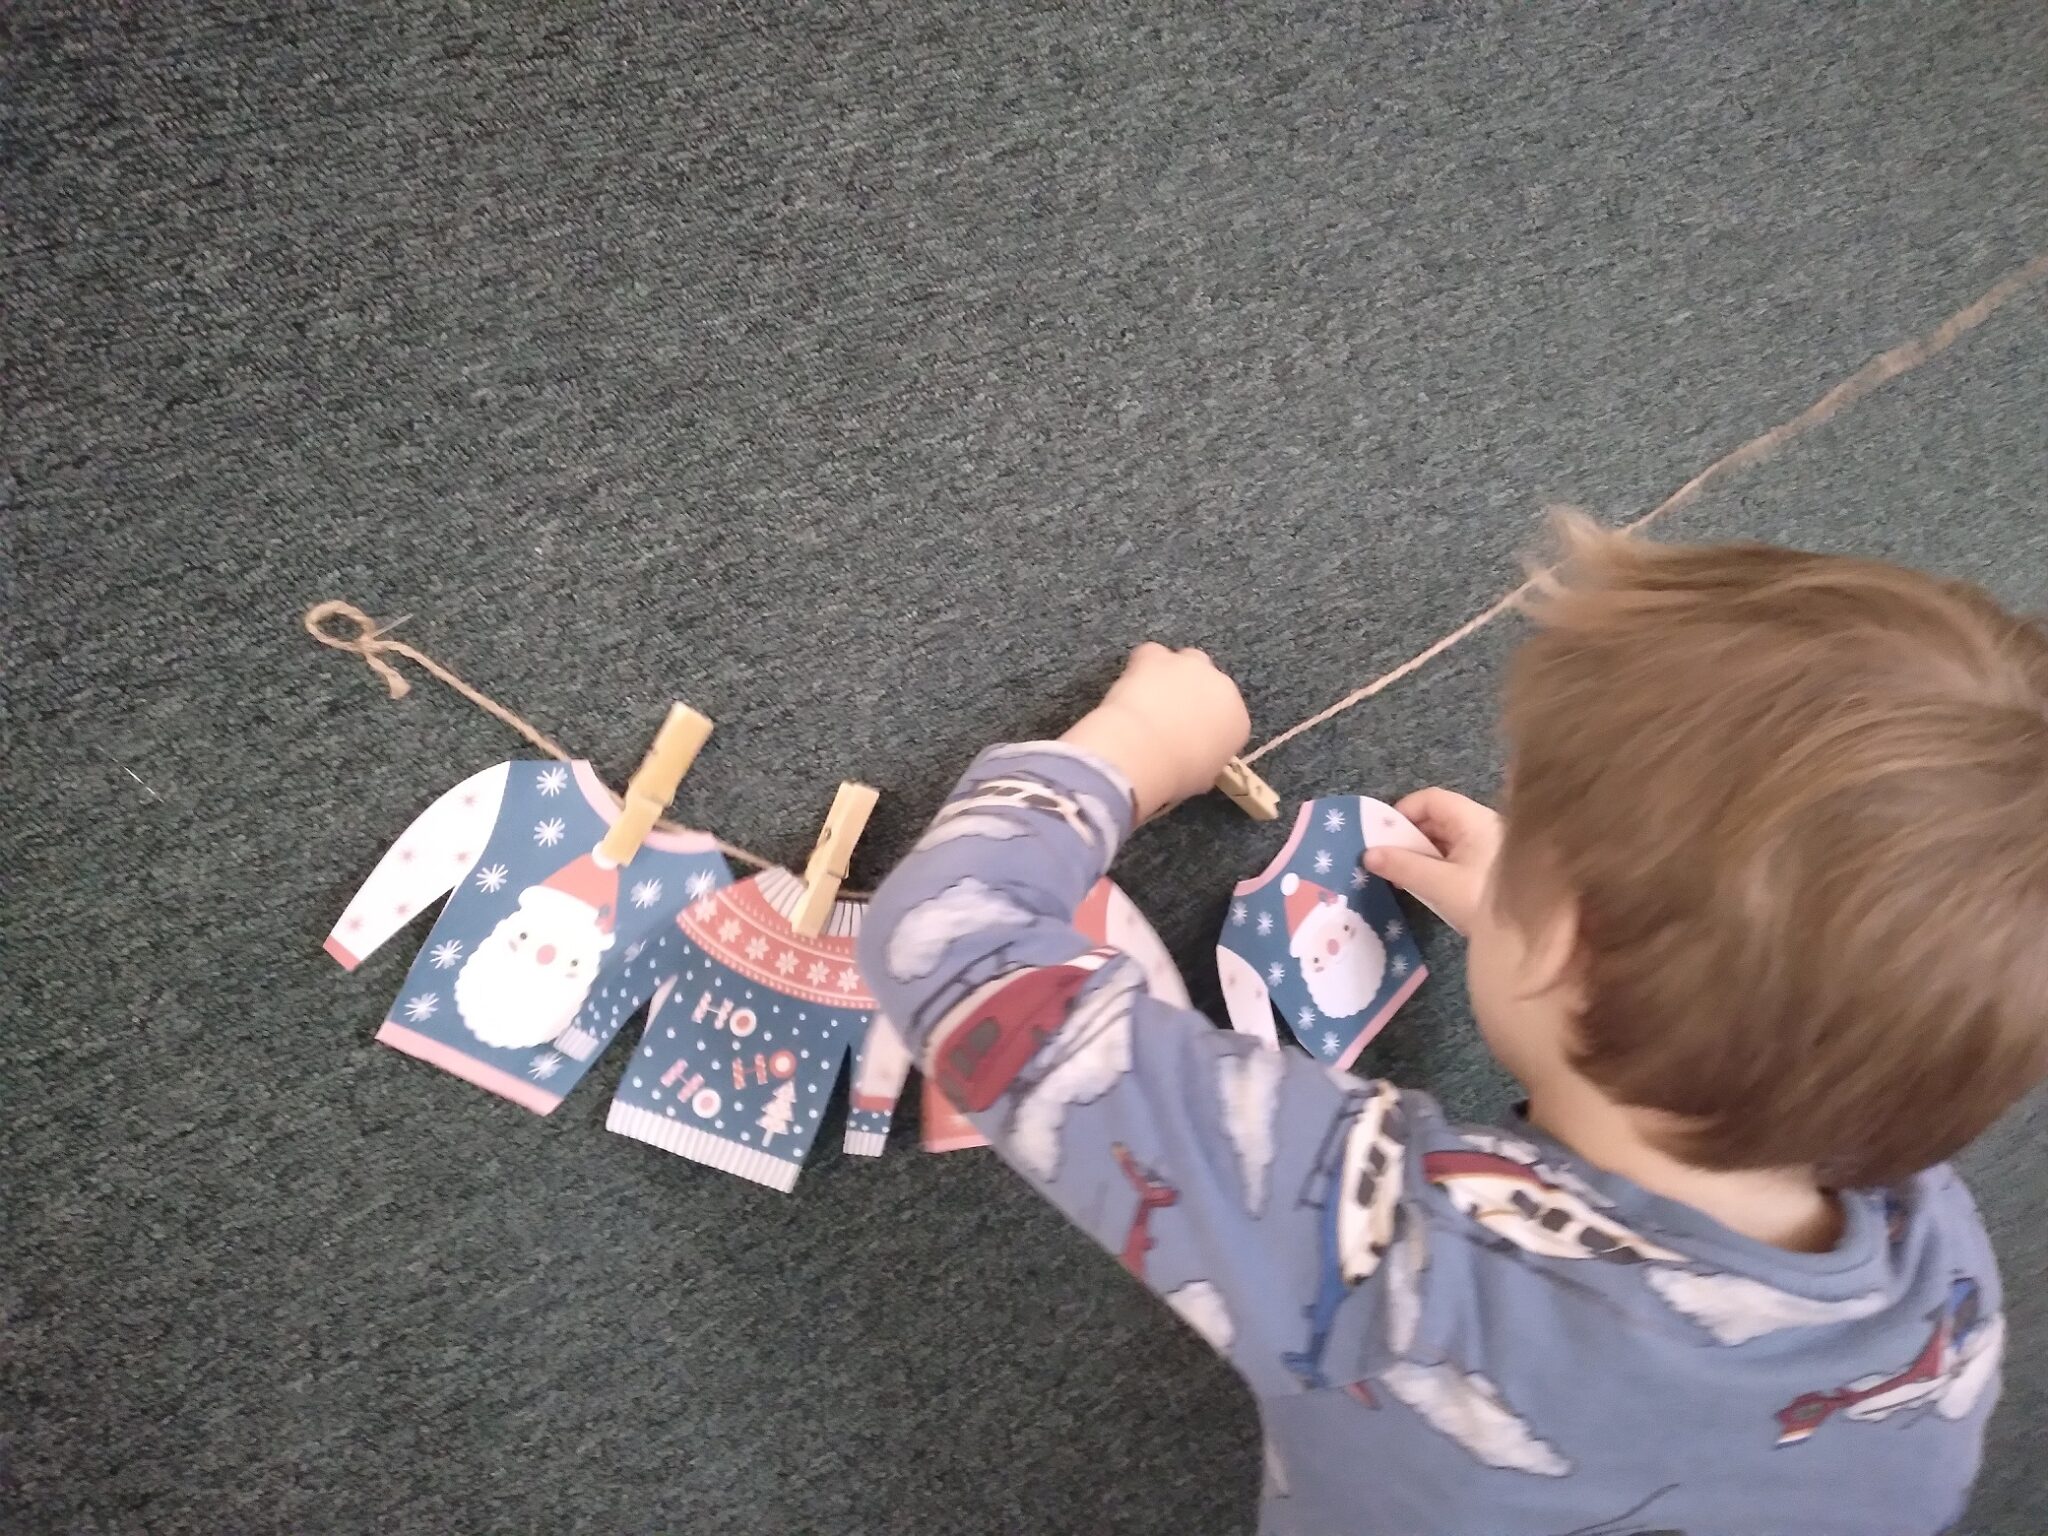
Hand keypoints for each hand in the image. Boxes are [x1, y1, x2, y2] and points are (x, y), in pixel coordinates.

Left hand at [1062, 643, 1251, 820]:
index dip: (1208, 726)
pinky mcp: (1156, 656)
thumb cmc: (1175, 774)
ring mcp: (1190, 666)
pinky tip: (1132, 685)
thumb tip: (1196, 763)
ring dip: (1173, 674)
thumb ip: (1206, 765)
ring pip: (1186, 661)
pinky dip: (1143, 666)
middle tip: (1172, 716)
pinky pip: (1152, 654)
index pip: (1230, 720)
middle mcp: (1222, 687)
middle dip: (1195, 694)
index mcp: (1238, 721)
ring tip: (1151, 698)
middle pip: (1212, 683)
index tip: (1191, 737)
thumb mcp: (1200, 779)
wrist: (1143, 751)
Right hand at [1364, 788, 1502, 935]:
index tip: (1380, 835)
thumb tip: (1367, 854)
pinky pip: (1455, 856)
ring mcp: (1488, 847)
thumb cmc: (1483, 900)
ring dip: (1419, 854)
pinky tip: (1422, 885)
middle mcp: (1483, 826)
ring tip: (1399, 875)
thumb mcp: (1439, 884)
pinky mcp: (1489, 868)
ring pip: (1445, 839)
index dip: (1402, 811)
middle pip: (1437, 817)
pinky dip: (1435, 865)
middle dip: (1407, 836)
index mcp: (1474, 820)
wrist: (1531, 934)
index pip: (1431, 799)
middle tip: (1385, 858)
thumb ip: (1402, 866)